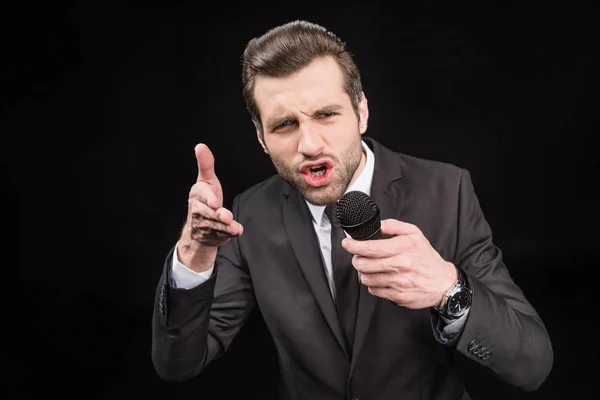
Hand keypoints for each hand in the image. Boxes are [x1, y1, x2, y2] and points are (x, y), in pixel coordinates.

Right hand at [178, 144, 243, 270]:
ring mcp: (205, 225)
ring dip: (225, 227)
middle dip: (218, 215)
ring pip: (216, 226)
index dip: (209, 199)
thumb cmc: (205, 198)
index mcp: (197, 195)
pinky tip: (237, 231)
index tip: (215, 203)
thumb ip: (205, 165)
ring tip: (233, 227)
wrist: (199, 226)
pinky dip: (229, 234)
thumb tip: (200, 145)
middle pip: (209, 213)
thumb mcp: (206, 180)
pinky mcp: (213, 236)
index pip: (202, 196)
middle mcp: (198, 211)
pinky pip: (221, 235)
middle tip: (226, 216)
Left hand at [341, 219, 456, 308]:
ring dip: (365, 273)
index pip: (370, 247)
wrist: (443, 283)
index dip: (353, 246)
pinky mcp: (397, 296)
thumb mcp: (415, 234)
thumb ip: (394, 226)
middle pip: (364, 264)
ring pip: (366, 278)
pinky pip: (374, 290)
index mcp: (403, 247)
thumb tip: (377, 225)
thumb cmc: (427, 258)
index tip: (347, 244)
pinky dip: (373, 284)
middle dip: (357, 260)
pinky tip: (381, 279)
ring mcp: (398, 282)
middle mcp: (401, 265)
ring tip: (372, 268)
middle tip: (360, 257)